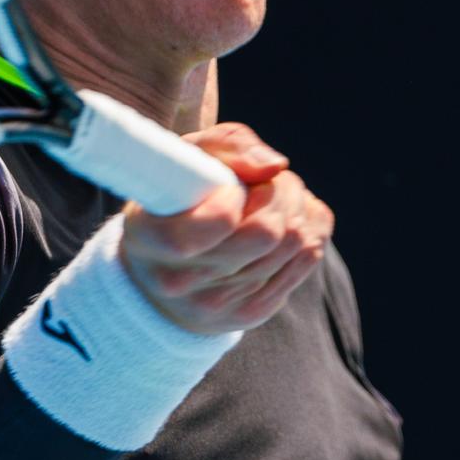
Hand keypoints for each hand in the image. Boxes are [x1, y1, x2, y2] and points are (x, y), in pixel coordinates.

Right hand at [120, 122, 333, 335]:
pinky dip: (308, 229)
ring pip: (298, 243)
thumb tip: (275, 167)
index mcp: (151, 238)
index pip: (221, 221)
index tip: (230, 186)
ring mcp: (218, 305)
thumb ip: (229, 146)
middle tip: (266, 181)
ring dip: (298, 207)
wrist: (163, 268)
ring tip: (274, 198)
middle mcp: (179, 282)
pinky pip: (309, 258)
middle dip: (281, 192)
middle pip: (270, 232)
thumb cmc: (178, 197)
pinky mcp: (251, 313)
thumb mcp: (187, 156)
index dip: (238, 194)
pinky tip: (285, 222)